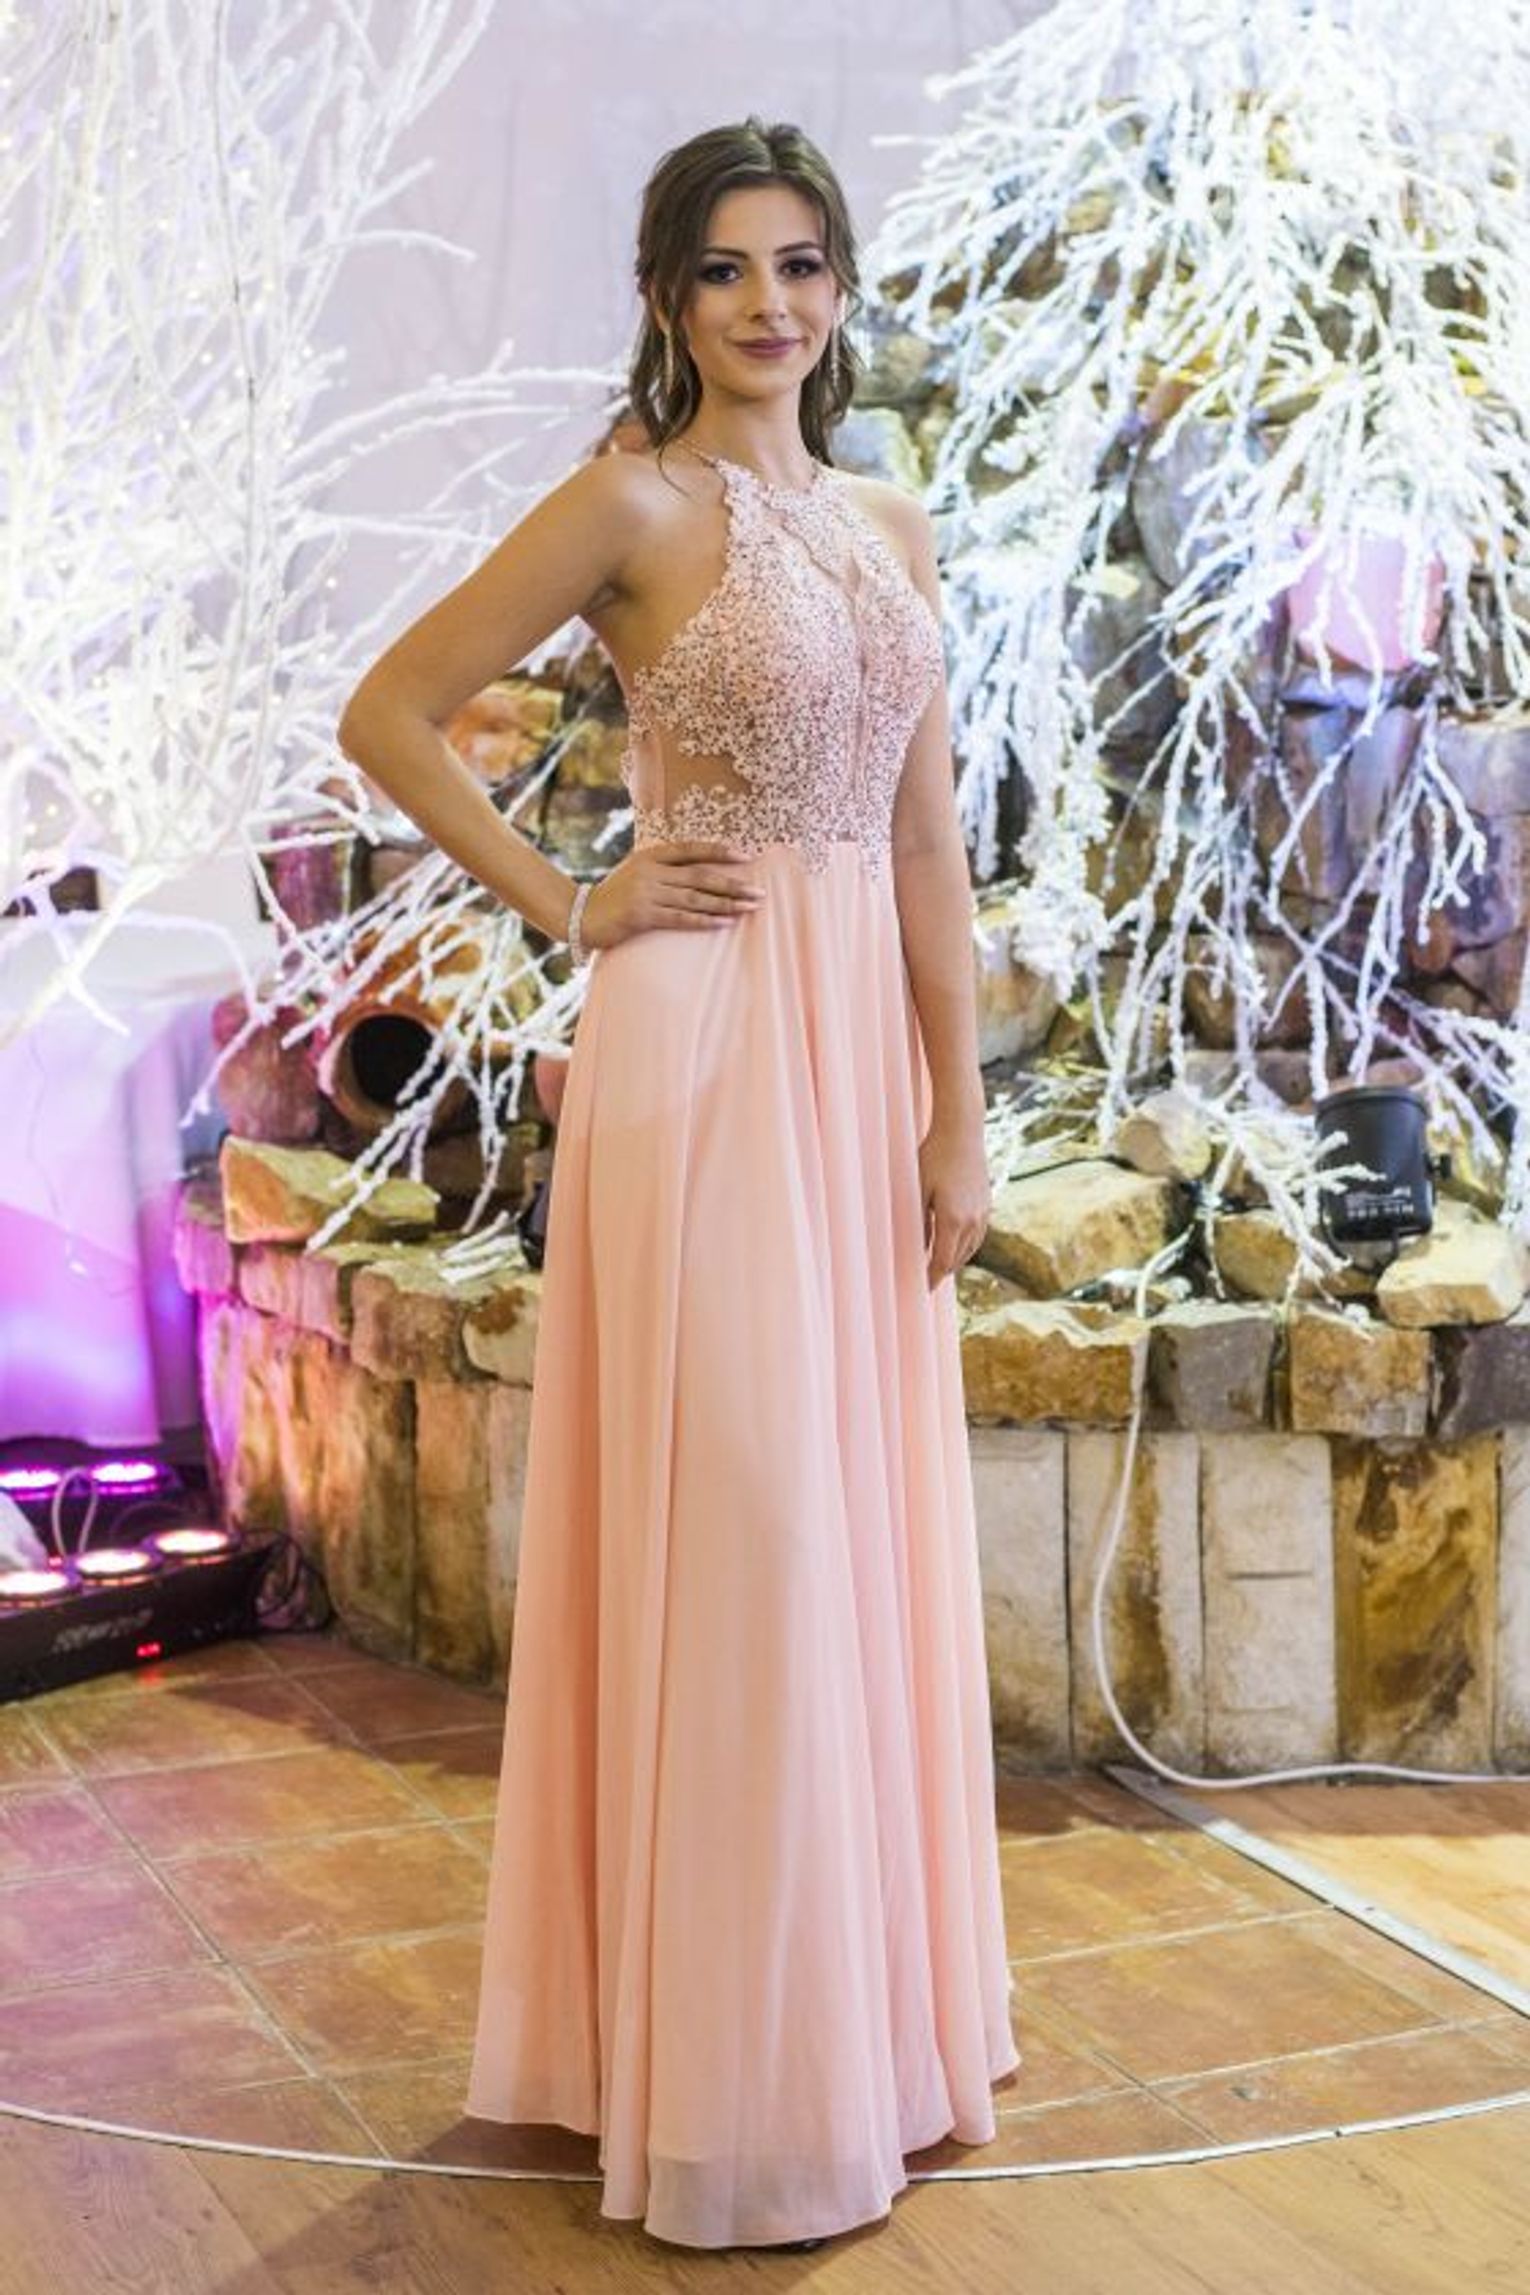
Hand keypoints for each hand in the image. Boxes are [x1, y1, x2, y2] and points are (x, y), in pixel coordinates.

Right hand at [579, 841, 764, 948]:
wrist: (582, 916)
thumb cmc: (614, 895)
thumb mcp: (635, 872)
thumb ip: (663, 868)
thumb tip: (699, 870)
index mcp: (650, 856)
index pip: (690, 850)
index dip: (718, 852)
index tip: (745, 857)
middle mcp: (651, 872)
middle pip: (700, 875)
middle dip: (732, 883)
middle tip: (758, 891)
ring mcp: (647, 894)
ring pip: (695, 898)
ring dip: (726, 904)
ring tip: (749, 907)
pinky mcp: (643, 916)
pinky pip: (682, 918)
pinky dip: (705, 920)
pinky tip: (725, 922)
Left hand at [918, 1117, 990, 1289]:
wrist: (962, 1131)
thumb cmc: (933, 1156)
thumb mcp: (919, 1190)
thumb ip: (920, 1223)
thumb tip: (921, 1248)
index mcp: (953, 1219)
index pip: (942, 1261)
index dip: (932, 1278)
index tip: (923, 1289)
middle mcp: (972, 1220)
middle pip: (957, 1259)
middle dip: (942, 1272)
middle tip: (928, 1282)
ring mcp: (983, 1212)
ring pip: (970, 1249)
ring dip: (955, 1260)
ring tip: (940, 1267)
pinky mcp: (987, 1203)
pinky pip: (978, 1235)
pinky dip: (966, 1246)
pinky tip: (956, 1245)